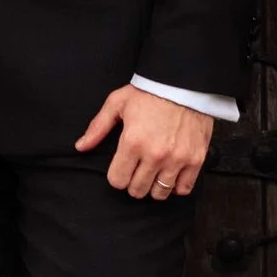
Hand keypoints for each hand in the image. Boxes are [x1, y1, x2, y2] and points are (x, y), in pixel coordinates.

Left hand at [77, 86, 213, 201]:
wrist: (183, 83)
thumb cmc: (149, 92)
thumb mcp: (117, 103)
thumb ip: (97, 128)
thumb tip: (81, 147)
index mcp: (133, 142)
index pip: (117, 181)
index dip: (116, 176)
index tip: (121, 168)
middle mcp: (155, 155)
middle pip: (137, 190)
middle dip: (133, 183)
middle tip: (136, 170)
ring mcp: (177, 159)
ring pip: (159, 193)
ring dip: (153, 186)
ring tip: (153, 172)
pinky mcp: (195, 159)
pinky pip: (183, 189)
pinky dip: (176, 186)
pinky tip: (171, 174)